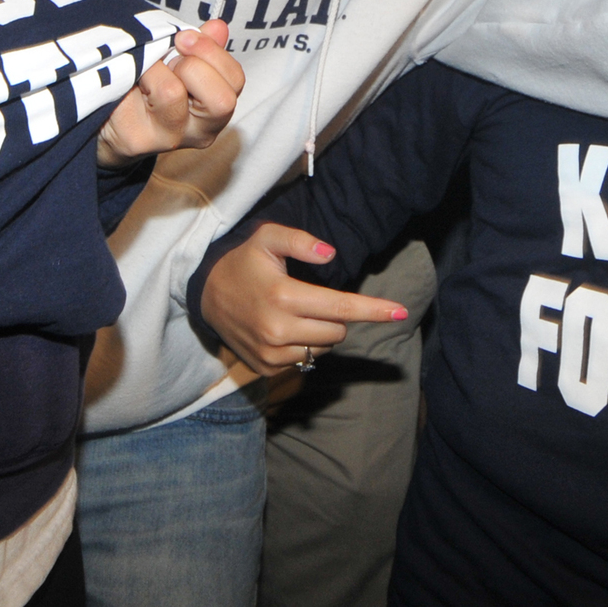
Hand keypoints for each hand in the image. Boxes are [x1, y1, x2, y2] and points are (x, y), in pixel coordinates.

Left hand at [98, 20, 242, 166]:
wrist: (110, 119)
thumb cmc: (151, 85)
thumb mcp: (181, 61)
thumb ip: (203, 46)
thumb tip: (218, 27)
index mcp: (216, 111)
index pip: (235, 81)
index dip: (212, 52)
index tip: (185, 37)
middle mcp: (200, 132)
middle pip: (221, 100)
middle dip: (191, 65)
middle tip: (168, 60)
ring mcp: (169, 139)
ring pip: (172, 92)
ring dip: (155, 67)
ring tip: (145, 70)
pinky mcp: (137, 139)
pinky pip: (135, 95)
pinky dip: (131, 74)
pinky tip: (127, 79)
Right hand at [200, 222, 408, 375]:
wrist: (205, 295)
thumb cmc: (242, 262)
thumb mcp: (267, 238)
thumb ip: (301, 241)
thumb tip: (332, 255)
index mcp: (284, 296)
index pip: (341, 308)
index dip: (374, 309)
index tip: (402, 311)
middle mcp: (278, 330)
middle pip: (338, 331)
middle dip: (336, 316)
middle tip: (310, 298)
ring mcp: (271, 353)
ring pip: (323, 348)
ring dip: (320, 332)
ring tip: (293, 313)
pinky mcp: (266, 368)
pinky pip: (303, 361)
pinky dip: (302, 345)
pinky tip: (281, 329)